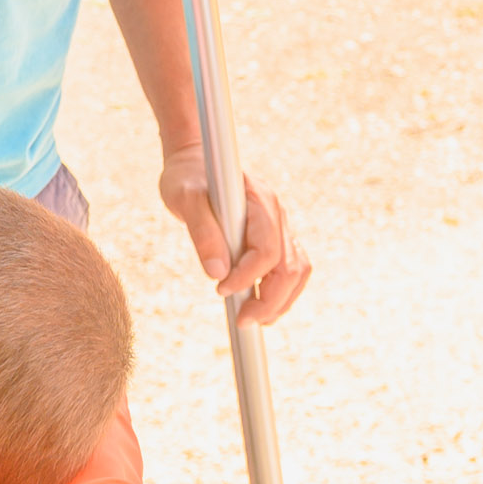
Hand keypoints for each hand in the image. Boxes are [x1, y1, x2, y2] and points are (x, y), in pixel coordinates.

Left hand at [157, 144, 308, 324]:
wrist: (194, 163)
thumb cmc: (187, 178)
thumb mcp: (185, 198)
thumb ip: (202, 232)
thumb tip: (218, 273)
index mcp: (260, 200)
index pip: (267, 250)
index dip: (248, 277)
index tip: (220, 290)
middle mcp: (277, 213)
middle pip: (289, 267)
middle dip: (270, 300)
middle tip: (242, 320)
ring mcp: (280, 225)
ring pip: (297, 270)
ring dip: (281, 301)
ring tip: (254, 319)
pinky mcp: (275, 236)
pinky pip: (291, 268)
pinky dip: (282, 292)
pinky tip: (260, 305)